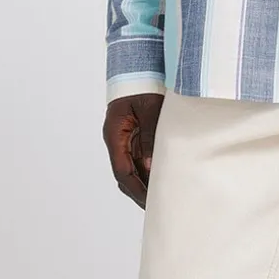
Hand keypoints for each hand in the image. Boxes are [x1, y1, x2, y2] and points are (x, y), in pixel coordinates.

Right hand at [103, 93, 164, 207]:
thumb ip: (149, 136)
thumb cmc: (142, 87)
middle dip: (140, 193)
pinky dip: (149, 172)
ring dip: (145, 184)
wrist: (138, 70)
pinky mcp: (134, 139)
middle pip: (125, 176)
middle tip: (158, 207)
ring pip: (133, 170)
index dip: (136, 189)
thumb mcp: (148, 110)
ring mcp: (125, 141)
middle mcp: (117, 142)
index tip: (149, 202)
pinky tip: (163, 179)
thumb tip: (151, 164)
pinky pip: (140, 161)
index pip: (122, 171)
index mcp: (114, 136)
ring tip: (163, 197)